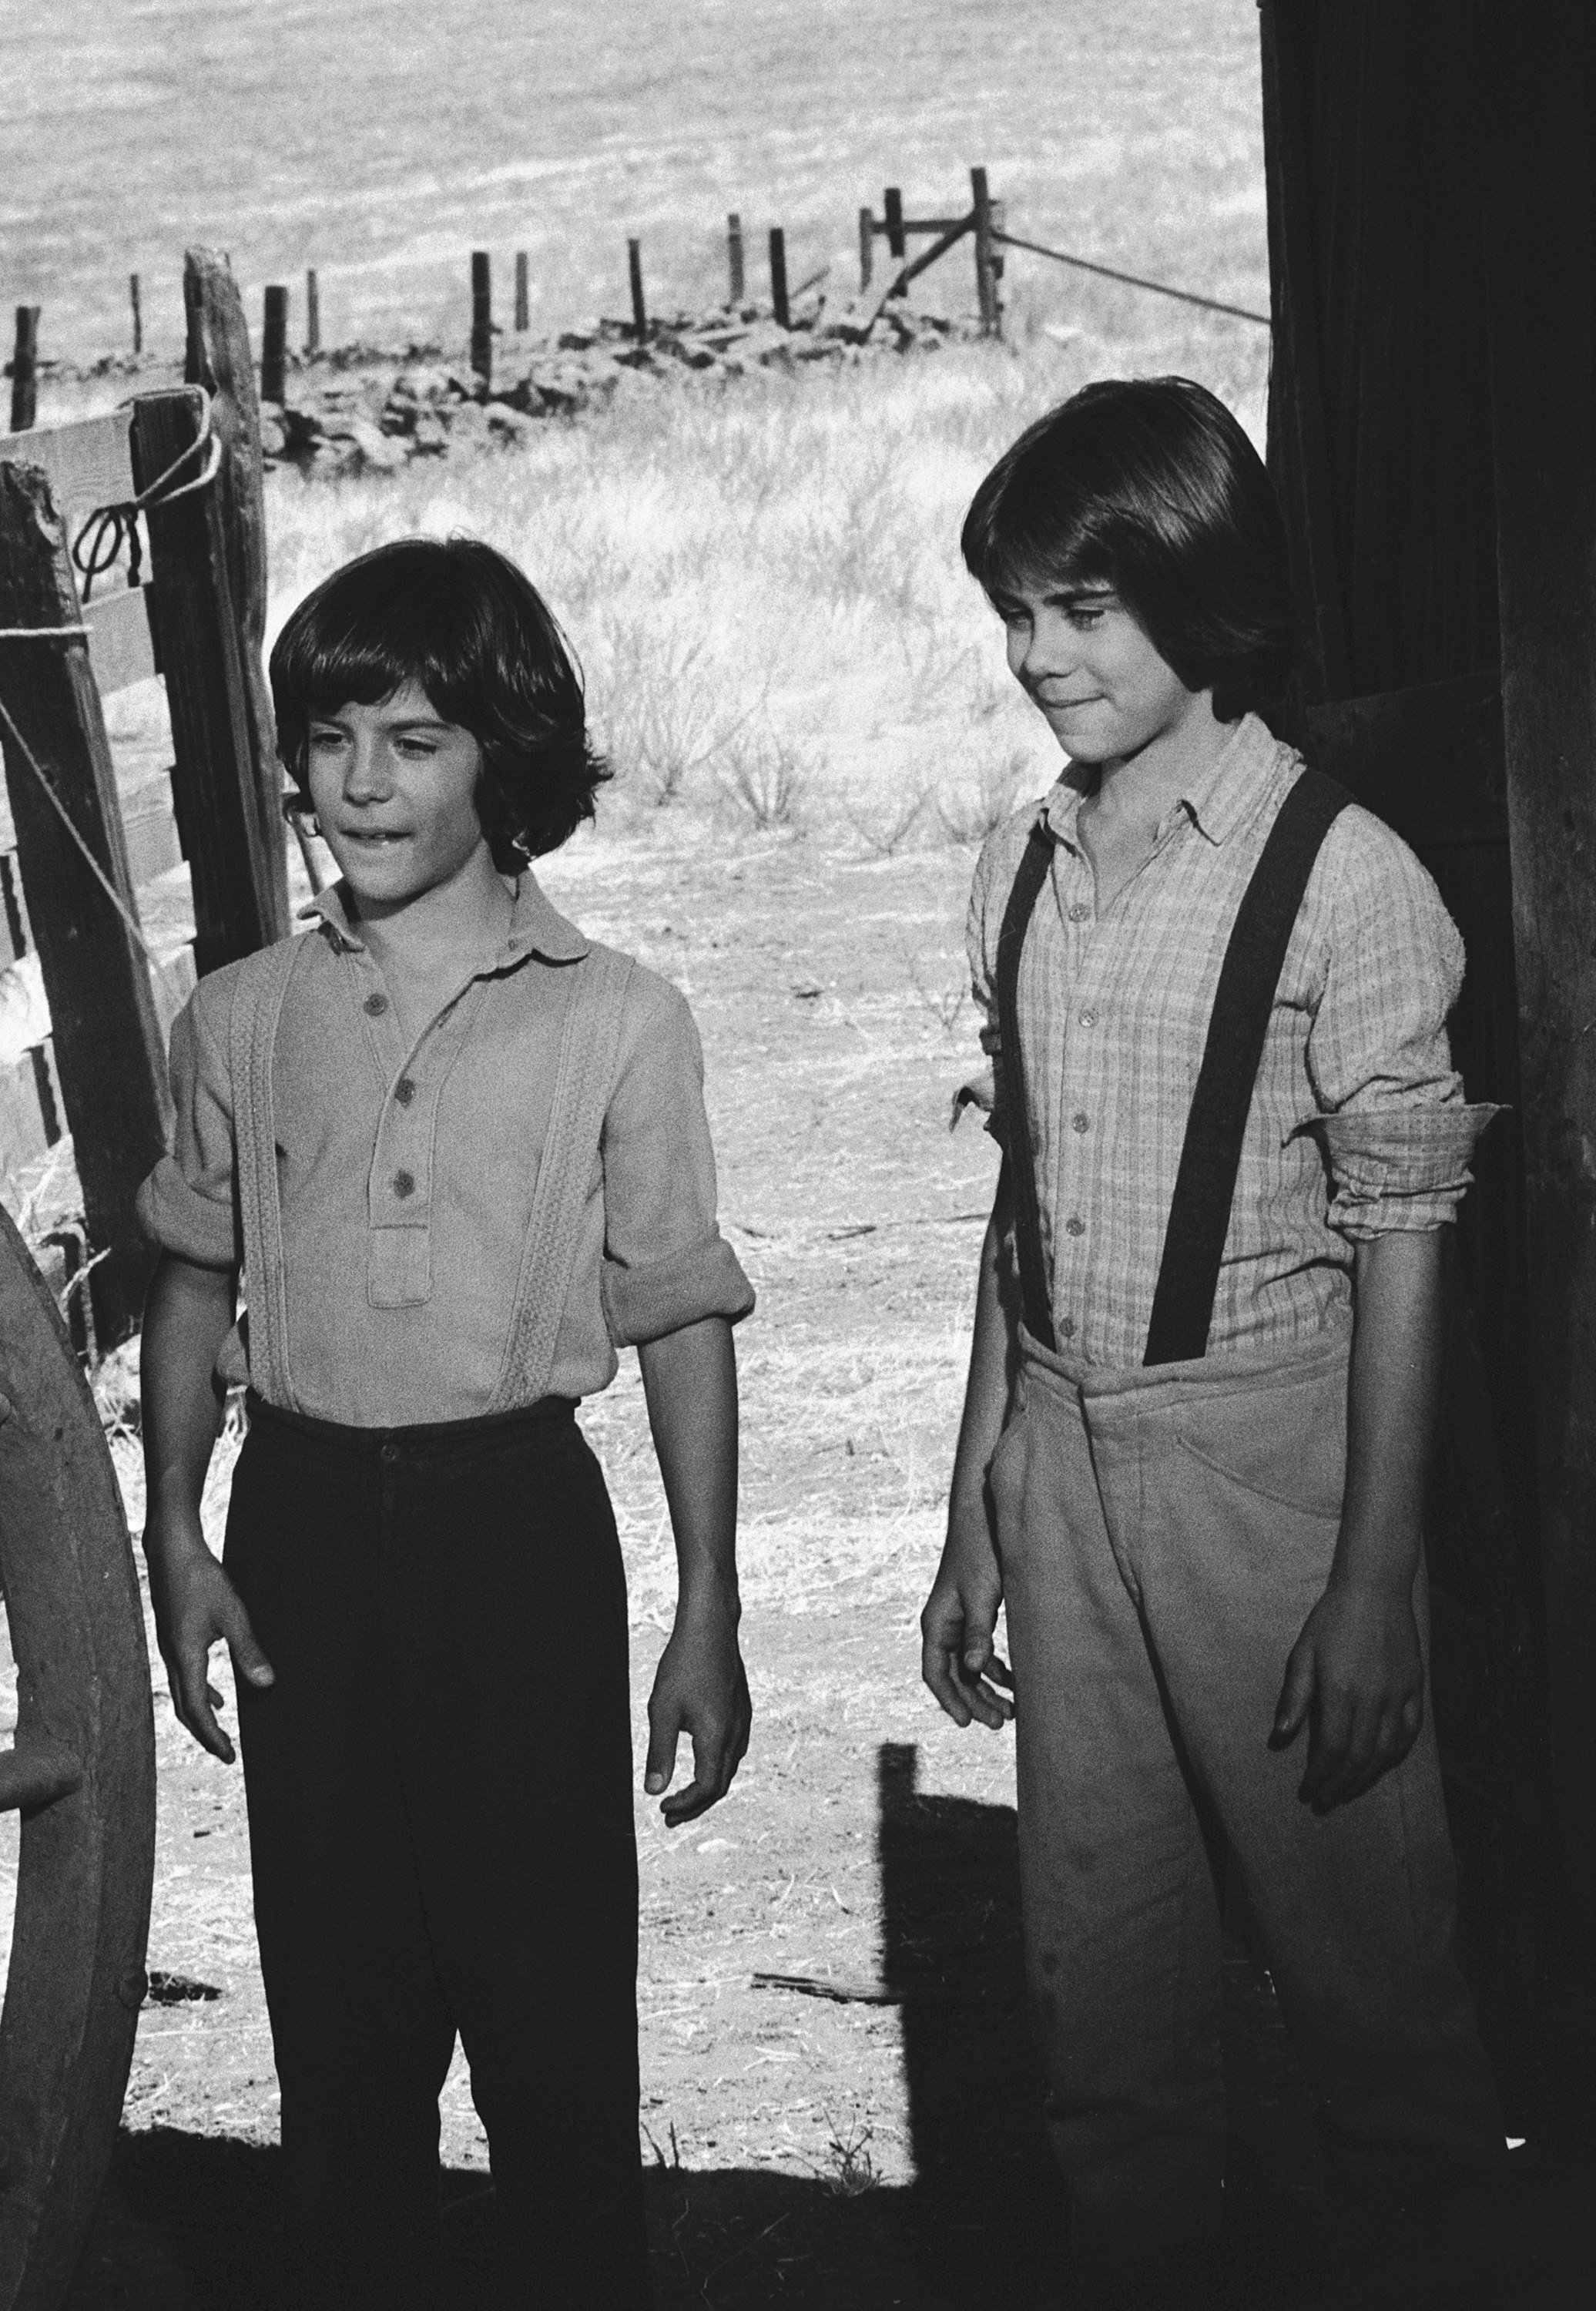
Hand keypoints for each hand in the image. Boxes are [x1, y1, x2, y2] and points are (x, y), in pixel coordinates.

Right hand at [144, 1511, 274, 1763]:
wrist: (171, 1551)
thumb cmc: (202, 1579)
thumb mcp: (232, 1613)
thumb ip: (248, 1649)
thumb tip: (266, 1685)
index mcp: (185, 1657)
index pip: (195, 1711)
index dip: (212, 1737)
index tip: (229, 1756)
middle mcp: (172, 1658)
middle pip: (184, 1708)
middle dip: (205, 1733)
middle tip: (226, 1753)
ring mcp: (170, 1648)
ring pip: (183, 1693)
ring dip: (202, 1713)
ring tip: (222, 1729)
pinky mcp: (173, 1638)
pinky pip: (184, 1676)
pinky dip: (199, 1692)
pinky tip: (217, 1694)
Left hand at [644, 1591, 750, 1826]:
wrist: (711, 1628)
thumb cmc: (684, 1665)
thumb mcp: (662, 1710)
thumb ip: (659, 1753)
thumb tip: (652, 1790)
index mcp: (717, 1737)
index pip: (706, 1788)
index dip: (685, 1805)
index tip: (662, 1809)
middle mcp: (735, 1734)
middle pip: (720, 1784)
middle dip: (695, 1805)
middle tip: (670, 1817)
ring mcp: (742, 1721)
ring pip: (729, 1768)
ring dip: (707, 1788)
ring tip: (684, 1796)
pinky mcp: (742, 1710)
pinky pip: (733, 1750)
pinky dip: (716, 1767)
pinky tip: (702, 1761)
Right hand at [921, 1524, 1013, 1729]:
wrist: (984, 1520)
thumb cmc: (980, 1554)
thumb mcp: (982, 1595)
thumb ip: (978, 1632)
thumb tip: (972, 1668)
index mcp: (937, 1623)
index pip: (934, 1672)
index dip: (949, 1700)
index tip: (967, 1723)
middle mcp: (944, 1626)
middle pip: (954, 1676)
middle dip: (975, 1701)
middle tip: (1001, 1723)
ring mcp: (959, 1622)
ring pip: (968, 1668)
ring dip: (986, 1689)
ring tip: (1011, 1712)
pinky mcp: (976, 1616)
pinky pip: (980, 1653)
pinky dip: (995, 1670)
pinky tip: (1014, 1682)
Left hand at [1271, 1574, 1423, 1812]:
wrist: (1375, 1590)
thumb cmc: (1332, 1619)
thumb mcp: (1303, 1652)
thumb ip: (1295, 1697)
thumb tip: (1281, 1736)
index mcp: (1341, 1691)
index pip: (1333, 1749)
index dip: (1321, 1775)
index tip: (1308, 1790)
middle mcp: (1373, 1699)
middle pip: (1359, 1757)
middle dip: (1340, 1784)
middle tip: (1324, 1801)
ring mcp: (1399, 1696)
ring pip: (1385, 1751)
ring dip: (1366, 1777)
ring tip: (1347, 1790)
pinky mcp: (1416, 1689)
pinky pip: (1409, 1734)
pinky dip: (1394, 1755)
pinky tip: (1381, 1765)